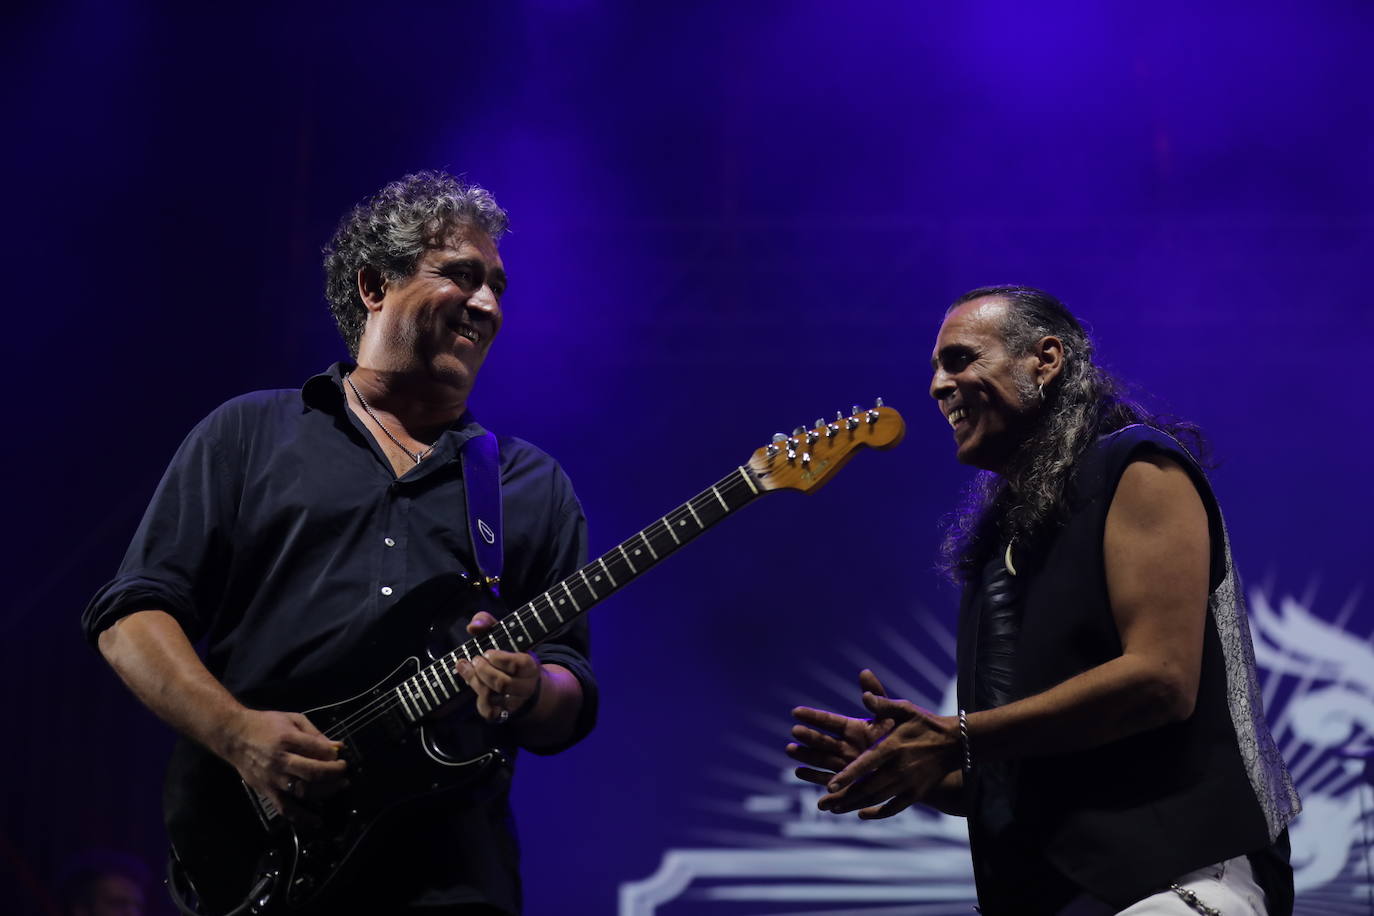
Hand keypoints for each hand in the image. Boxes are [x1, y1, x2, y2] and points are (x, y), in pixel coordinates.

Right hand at [220, 708, 346, 817]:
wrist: (233, 736)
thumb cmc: (265, 724)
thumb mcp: (292, 719)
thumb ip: (315, 733)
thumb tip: (336, 747)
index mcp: (287, 739)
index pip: (318, 750)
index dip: (334, 754)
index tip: (340, 754)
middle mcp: (280, 761)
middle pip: (313, 773)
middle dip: (334, 773)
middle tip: (344, 771)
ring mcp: (273, 779)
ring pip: (303, 791)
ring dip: (326, 792)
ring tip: (339, 787)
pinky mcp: (266, 791)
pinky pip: (285, 808)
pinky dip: (301, 817)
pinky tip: (316, 821)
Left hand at [456, 611, 543, 723]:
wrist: (527, 684)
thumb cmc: (510, 654)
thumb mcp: (504, 634)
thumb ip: (488, 622)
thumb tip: (473, 627)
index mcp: (531, 666)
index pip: (517, 665)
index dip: (499, 659)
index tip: (488, 652)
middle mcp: (525, 687)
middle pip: (503, 684)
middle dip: (484, 671)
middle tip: (476, 660)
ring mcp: (514, 703)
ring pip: (492, 697)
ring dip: (475, 681)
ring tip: (468, 668)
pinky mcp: (502, 714)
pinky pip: (487, 710)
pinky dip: (476, 695)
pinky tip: (471, 680)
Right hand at [788, 669, 903, 787]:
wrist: (913, 768)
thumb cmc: (901, 739)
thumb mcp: (891, 715)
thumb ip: (877, 696)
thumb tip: (864, 672)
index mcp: (852, 729)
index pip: (829, 721)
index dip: (813, 716)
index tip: (796, 711)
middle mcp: (845, 747)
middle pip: (822, 741)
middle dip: (808, 736)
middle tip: (795, 731)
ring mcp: (845, 766)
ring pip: (820, 760)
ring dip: (805, 755)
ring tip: (790, 749)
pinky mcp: (847, 784)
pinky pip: (827, 780)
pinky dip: (813, 777)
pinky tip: (799, 771)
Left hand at [819, 693, 961, 819]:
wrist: (956, 743)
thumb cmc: (926, 723)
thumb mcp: (905, 709)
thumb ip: (882, 703)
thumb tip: (864, 695)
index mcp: (894, 746)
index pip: (867, 763)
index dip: (848, 775)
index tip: (831, 784)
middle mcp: (900, 768)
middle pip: (868, 788)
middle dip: (845, 797)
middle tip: (822, 804)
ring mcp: (909, 784)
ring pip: (877, 799)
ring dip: (855, 806)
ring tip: (835, 809)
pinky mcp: (917, 794)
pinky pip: (895, 808)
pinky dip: (877, 813)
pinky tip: (862, 814)